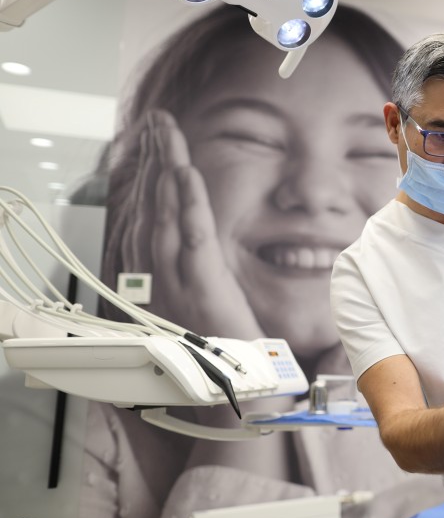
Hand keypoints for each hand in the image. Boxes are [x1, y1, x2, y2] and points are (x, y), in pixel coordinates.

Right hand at [119, 110, 261, 341]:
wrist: (229, 396)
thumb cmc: (215, 357)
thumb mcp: (191, 311)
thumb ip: (184, 275)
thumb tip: (184, 245)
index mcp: (148, 284)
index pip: (140, 217)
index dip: (141, 177)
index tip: (147, 145)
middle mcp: (153, 279)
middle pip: (148, 205)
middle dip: (149, 158)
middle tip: (155, 121)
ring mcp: (174, 281)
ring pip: (164, 210)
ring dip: (163, 164)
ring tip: (165, 129)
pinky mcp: (203, 285)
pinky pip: (193, 232)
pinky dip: (188, 198)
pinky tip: (185, 169)